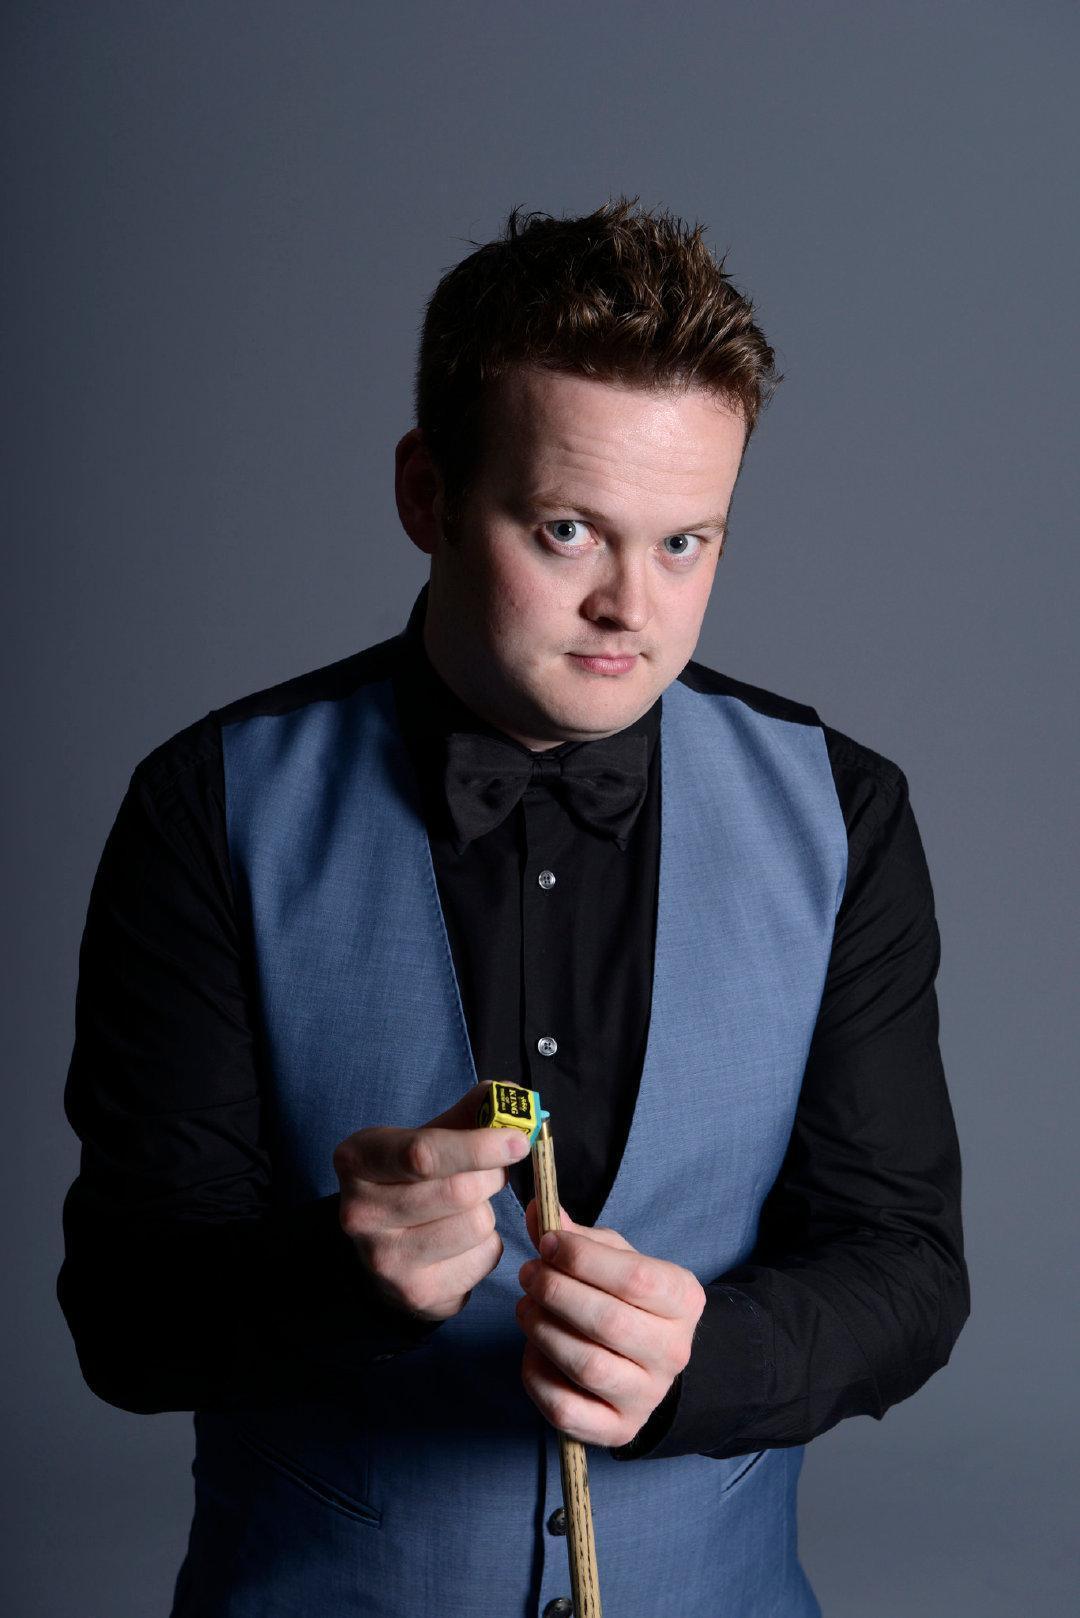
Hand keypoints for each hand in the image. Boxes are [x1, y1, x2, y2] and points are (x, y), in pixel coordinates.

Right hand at [332, 1081, 528, 1321]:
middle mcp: (359, 1212)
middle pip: (459, 1191)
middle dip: (492, 1177)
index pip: (424, 1153)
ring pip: (477, 1225)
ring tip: (466, 1211)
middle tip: (491, 1173)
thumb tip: (516, 1097)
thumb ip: (472, 1112)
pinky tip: (462, 1243)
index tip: (518, 1140)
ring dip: (488, 1213)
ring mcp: (384, 1259)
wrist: (385, 1248)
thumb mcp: (430, 1136)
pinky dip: (488, 1246)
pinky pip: (483, 1259)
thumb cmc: (414, 1179)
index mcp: (358, 1159)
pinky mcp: (415, 1292)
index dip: (479, 1145)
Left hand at [515, 1198, 706, 1447]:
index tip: (547, 1243)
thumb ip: (577, 1235)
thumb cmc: (628, 1298)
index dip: (582, 1258)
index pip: (634, 1278)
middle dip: (555, 1292)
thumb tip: (539, 1208)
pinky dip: (537, 1378)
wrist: (651, 1361)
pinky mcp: (619, 1429)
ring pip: (587, 1366)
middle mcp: (674, 1351)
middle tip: (528, 1274)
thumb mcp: (614, 1257)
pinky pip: (567, 1410)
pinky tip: (532, 1351)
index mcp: (684, 1299)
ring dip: (543, 1331)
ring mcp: (648, 1396)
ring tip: (526, 1309)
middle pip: (608, 1321)